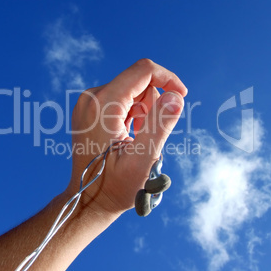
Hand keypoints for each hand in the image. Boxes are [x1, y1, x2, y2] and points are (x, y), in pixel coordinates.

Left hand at [67, 59, 187, 216]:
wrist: (88, 199)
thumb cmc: (114, 186)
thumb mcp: (143, 158)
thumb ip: (160, 124)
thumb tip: (177, 96)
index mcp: (103, 104)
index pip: (143, 70)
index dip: (168, 79)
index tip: (182, 97)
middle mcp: (91, 97)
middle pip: (138, 81)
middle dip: (152, 103)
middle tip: (147, 134)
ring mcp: (88, 103)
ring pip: (131, 90)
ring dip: (143, 111)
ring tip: (136, 139)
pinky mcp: (90, 109)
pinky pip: (120, 99)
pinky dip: (132, 114)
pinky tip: (128, 136)